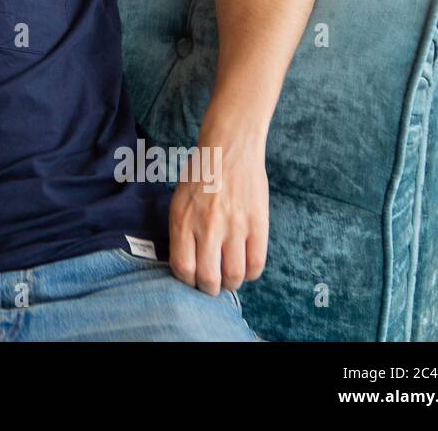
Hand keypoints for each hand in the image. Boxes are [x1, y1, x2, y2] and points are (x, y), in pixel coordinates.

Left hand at [167, 128, 268, 296]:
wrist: (229, 148)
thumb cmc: (201, 174)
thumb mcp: (180, 201)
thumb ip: (182, 231)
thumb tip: (187, 264)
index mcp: (183, 220)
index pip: (182, 267)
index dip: (187, 280)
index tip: (193, 278)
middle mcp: (207, 227)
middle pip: (208, 279)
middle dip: (209, 289)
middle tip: (212, 284)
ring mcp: (234, 226)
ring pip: (234, 276)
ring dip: (231, 283)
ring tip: (230, 278)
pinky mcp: (257, 224)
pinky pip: (256, 264)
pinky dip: (251, 273)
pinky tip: (246, 267)